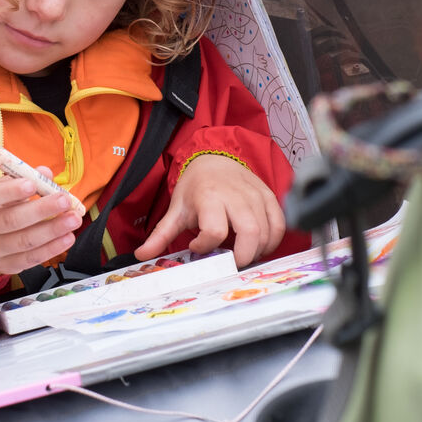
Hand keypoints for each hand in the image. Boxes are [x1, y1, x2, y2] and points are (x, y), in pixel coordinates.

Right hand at [0, 170, 82, 275]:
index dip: (9, 191)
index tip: (33, 185)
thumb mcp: (0, 189)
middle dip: (41, 210)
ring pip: (24, 241)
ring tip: (74, 219)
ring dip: (52, 230)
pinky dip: (52, 248)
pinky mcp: (5, 266)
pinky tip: (67, 238)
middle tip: (65, 201)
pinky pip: (31, 259)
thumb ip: (22, 178)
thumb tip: (46, 173)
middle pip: (10, 220)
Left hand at [134, 154, 285, 266]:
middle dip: (242, 256)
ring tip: (241, 254)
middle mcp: (236, 195)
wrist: (214, 159)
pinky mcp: (269, 197)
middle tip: (230, 263)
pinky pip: (279, 224)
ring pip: (267, 232)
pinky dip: (272, 241)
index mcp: (210, 197)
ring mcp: (256, 196)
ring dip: (257, 251)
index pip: (214, 231)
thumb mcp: (177, 209)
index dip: (205, 246)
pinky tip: (258, 246)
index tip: (196, 246)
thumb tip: (141, 255)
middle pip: (250, 233)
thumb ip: (161, 234)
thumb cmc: (196, 187)